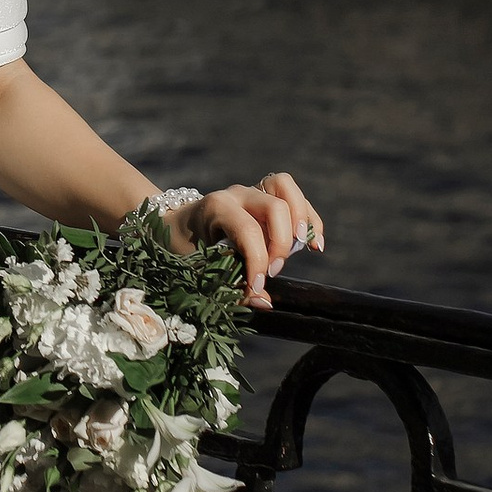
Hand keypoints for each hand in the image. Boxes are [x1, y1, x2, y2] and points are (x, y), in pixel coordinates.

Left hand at [165, 172, 323, 311]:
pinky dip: (309, 219)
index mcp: (217, 208)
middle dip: (280, 244)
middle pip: (275, 207)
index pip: (248, 230)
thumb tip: (264, 303)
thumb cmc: (187, 248)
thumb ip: (230, 286)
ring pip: (287, 189)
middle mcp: (237, 194)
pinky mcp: (266, 195)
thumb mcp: (200, 267)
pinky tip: (314, 244)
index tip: (257, 286)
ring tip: (301, 248)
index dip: (258, 261)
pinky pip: (295, 197)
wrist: (177, 224)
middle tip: (273, 271)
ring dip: (300, 221)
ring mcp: (253, 190)